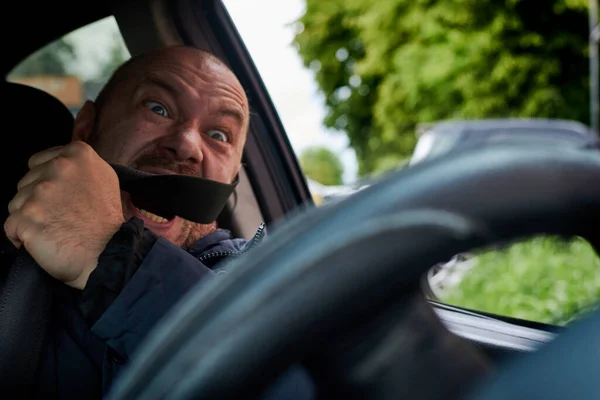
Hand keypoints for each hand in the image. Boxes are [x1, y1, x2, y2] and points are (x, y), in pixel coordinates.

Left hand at [4, 141, 124, 289]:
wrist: (104, 255)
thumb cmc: (106, 221)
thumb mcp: (105, 179)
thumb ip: (80, 166)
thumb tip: (61, 161)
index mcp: (78, 154)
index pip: (39, 162)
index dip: (47, 182)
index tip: (62, 197)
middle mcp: (59, 167)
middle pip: (27, 181)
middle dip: (37, 198)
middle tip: (61, 214)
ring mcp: (40, 191)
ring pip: (17, 202)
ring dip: (30, 216)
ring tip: (53, 227)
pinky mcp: (26, 216)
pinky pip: (11, 225)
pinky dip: (22, 235)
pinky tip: (43, 239)